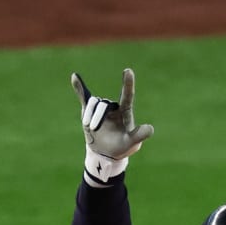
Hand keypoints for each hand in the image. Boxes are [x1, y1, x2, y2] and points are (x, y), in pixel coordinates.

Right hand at [71, 68, 154, 182]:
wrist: (105, 153)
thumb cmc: (121, 147)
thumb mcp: (131, 143)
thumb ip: (139, 135)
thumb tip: (151, 129)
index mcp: (125, 112)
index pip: (127, 95)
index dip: (128, 84)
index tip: (128, 71)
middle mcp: (113, 107)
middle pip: (104, 104)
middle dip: (97, 116)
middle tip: (94, 129)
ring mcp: (101, 108)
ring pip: (93, 103)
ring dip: (89, 114)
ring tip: (89, 127)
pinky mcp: (89, 110)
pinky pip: (84, 96)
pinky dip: (78, 87)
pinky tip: (74, 76)